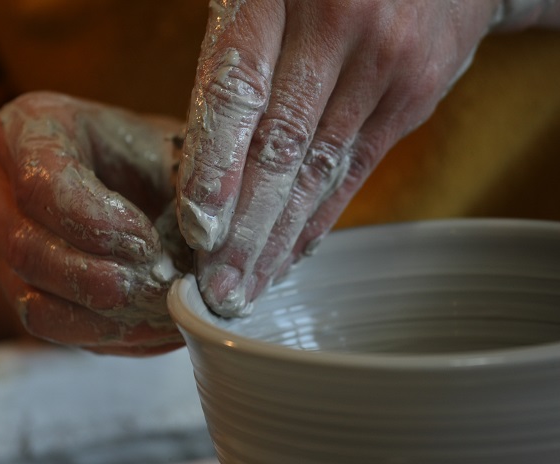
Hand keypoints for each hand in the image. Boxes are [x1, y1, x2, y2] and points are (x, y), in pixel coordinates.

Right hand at [0, 92, 188, 354]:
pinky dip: (105, 336)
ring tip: (164, 313)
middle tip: (161, 286)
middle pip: (28, 250)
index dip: (97, 224)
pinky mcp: (8, 286)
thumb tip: (207, 247)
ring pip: (33, 301)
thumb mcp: (166, 149)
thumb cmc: (146, 156)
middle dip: (101, 280)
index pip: (41, 185)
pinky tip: (150, 329)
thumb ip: (184, 187)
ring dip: (107, 318)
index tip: (148, 241)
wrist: (121, 174)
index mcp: (26, 127)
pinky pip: (47, 327)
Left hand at [177, 0, 508, 316]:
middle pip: (279, 147)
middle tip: (218, 288)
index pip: (237, 93)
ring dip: (278, 239)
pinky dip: (320, 218)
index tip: (198, 230)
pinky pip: (357, 168)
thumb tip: (200, 169)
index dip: (215, 167)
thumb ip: (232, 61)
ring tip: (247, 288)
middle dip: (245, 229)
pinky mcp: (415, 94)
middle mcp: (336, 26)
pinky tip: (292, 254)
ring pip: (318, 169)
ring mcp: (385, 63)